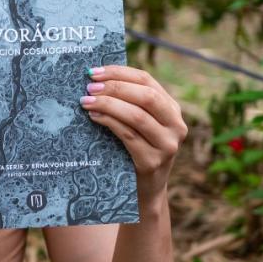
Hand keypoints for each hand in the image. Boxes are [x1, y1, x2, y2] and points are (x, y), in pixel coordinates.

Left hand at [79, 64, 187, 201]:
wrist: (145, 190)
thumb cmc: (136, 149)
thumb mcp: (140, 124)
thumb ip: (129, 102)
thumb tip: (96, 78)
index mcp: (172, 109)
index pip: (147, 80)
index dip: (119, 72)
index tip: (94, 71)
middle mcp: (176, 125)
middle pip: (145, 96)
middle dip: (114, 87)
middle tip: (89, 87)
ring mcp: (167, 145)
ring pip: (136, 116)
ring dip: (108, 105)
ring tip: (86, 101)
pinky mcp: (152, 162)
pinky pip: (128, 135)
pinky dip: (109, 122)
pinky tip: (94, 117)